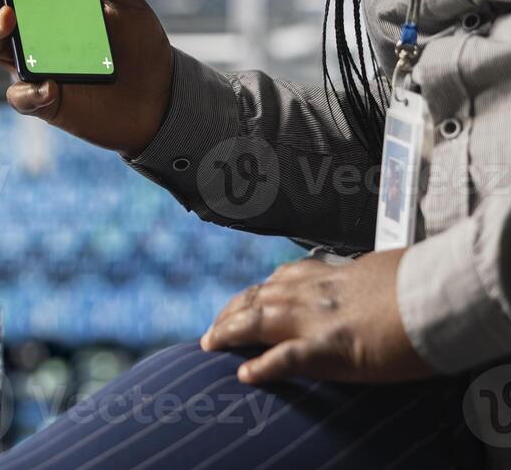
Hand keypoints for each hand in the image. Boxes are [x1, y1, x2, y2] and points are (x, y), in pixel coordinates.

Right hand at [0, 0, 172, 156]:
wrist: (160, 97)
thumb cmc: (138, 48)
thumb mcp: (127, 6)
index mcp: (46, 10)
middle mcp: (31, 36)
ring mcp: (33, 68)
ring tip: (9, 20)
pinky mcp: (43, 101)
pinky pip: (22, 97)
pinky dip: (30, 92)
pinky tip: (51, 86)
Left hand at [201, 250, 434, 384]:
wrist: (436, 292)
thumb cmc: (419, 282)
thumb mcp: (380, 271)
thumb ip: (359, 277)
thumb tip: (361, 277)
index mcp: (328, 276)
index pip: (279, 280)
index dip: (256, 293)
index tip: (242, 302)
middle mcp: (313, 293)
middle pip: (256, 298)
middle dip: (230, 312)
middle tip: (213, 329)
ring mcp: (316, 320)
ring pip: (257, 320)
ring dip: (229, 332)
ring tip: (210, 344)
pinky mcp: (329, 347)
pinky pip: (285, 358)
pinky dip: (262, 367)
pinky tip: (245, 376)